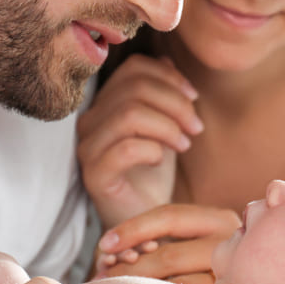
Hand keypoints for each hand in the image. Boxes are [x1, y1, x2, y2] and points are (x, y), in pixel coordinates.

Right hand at [77, 55, 201, 228]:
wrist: (147, 223)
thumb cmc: (154, 176)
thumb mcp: (164, 127)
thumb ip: (161, 94)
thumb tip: (165, 59)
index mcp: (105, 105)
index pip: (133, 69)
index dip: (168, 76)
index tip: (194, 97)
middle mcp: (90, 123)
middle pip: (134, 89)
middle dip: (175, 103)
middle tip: (196, 126)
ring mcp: (88, 149)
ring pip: (130, 115)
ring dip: (168, 126)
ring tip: (185, 143)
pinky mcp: (94, 176)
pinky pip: (125, 148)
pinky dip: (153, 148)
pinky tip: (164, 159)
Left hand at [95, 203, 240, 283]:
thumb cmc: (211, 269)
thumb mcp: (191, 243)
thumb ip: (159, 240)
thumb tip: (108, 252)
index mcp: (220, 219)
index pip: (168, 216)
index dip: (132, 228)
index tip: (104, 245)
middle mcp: (234, 244)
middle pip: (168, 255)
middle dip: (130, 268)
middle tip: (104, 278)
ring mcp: (237, 277)